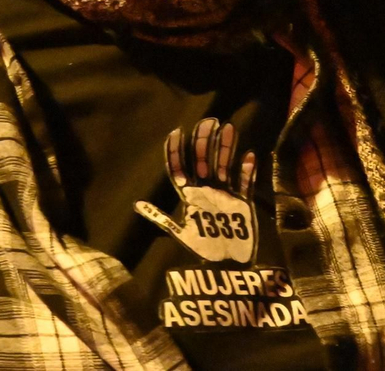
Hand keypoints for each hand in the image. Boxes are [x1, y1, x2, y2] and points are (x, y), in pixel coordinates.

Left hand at [135, 119, 257, 263]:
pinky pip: (245, 183)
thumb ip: (161, 217)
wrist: (226, 264)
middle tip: (207, 121)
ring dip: (226, 148)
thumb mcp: (180, 232)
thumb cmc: (204, 247)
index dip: (176, 151)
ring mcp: (225, 193)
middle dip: (204, 141)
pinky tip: (248, 156)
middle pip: (203, 160)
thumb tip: (136, 205)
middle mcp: (206, 189)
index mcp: (190, 195)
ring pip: (224, 165)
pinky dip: (247, 171)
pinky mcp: (243, 202)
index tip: (176, 132)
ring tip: (227, 128)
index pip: (180, 168)